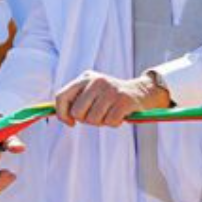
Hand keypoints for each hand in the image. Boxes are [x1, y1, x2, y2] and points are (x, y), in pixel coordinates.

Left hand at [54, 71, 169, 127]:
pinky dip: (114, 123)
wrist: (140, 92)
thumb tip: (63, 117)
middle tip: (98, 115)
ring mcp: (111, 90)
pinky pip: (110, 122)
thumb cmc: (110, 97)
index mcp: (85, 78)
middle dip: (86, 120)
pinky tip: (119, 116)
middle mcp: (97, 81)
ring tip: (109, 113)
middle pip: (77, 112)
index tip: (70, 122)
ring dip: (102, 122)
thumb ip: (75, 101)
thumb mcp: (91, 92)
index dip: (62, 114)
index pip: (61, 96)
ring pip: (93, 119)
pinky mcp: (124, 100)